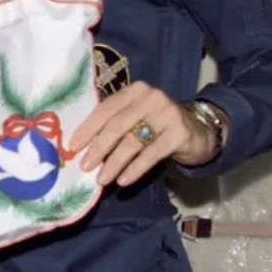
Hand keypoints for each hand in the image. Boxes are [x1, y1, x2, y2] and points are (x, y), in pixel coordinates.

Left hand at [69, 82, 218, 187]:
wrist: (198, 131)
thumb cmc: (157, 126)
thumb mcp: (136, 118)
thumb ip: (114, 125)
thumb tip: (82, 148)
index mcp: (134, 91)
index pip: (106, 108)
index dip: (88, 128)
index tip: (73, 147)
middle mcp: (151, 98)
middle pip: (117, 125)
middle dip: (98, 148)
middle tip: (85, 167)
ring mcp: (167, 114)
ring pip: (133, 141)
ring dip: (114, 163)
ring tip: (102, 179)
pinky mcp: (179, 133)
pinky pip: (151, 154)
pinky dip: (135, 169)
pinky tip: (123, 180)